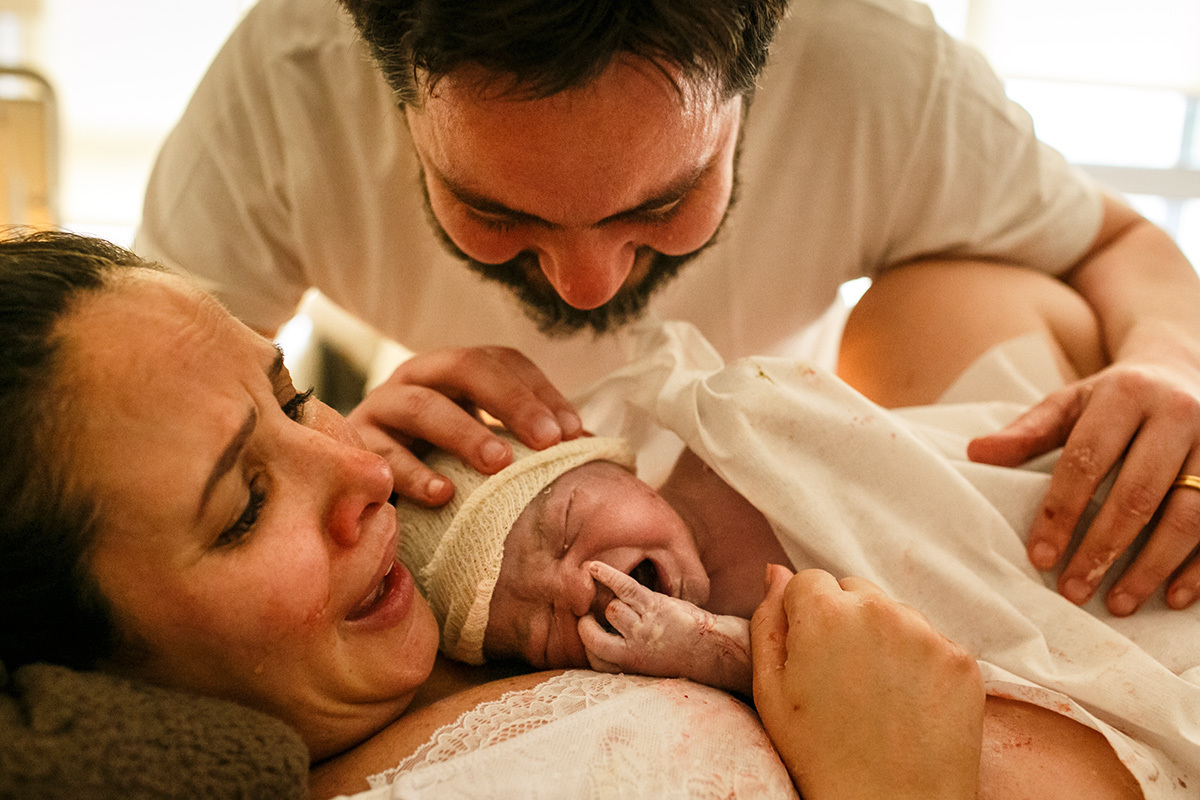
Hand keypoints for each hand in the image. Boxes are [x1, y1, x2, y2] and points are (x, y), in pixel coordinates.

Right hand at [347, 346, 581, 504]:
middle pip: (465, 366)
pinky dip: (413, 473)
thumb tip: (590, 445)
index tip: (572, 430)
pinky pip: (382, 454)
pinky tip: (443, 495)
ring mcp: (382, 407)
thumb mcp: (483, 444)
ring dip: (464, 432)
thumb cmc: (438, 464)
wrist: (359, 486)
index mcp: (454, 371)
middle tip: (546, 440)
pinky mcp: (355, 445)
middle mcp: (417, 377)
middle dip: (510, 400)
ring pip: (421, 405)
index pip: (502, 360)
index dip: (539, 390)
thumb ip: (526, 439)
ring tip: (498, 464)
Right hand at [577, 562, 751, 693]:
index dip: (589, 646)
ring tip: (615, 598)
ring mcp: (643, 627)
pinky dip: (607, 574)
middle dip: (587, 626)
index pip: (594, 659)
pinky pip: (623, 586)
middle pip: (592, 636)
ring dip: (611, 600)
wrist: (713, 650)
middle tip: (589, 618)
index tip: (592, 636)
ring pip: (610, 608)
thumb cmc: (679, 654)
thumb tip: (603, 638)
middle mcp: (633, 650)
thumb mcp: (647, 665)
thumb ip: (626, 655)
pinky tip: (593, 567)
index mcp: (630, 666)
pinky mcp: (654, 605)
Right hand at [750, 566, 983, 799]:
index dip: (803, 616)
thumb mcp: (770, 691)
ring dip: (883, 638)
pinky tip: (907, 703)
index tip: (809, 654)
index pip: (809, 580)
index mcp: (825, 613)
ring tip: (876, 694)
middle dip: (844, 620)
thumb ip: (768, 622)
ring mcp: (927, 633)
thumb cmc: (820, 755)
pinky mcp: (961, 659)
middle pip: (854, 590)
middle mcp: (880, 610)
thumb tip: (776, 572)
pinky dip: (919, 663)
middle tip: (842, 676)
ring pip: (895, 613)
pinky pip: (932, 642)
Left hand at [968, 360, 1199, 615]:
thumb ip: (1027, 432)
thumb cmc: (1113, 399)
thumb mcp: (1069, 404)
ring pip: (1188, 514)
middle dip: (1102, 548)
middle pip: (1137, 494)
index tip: (1040, 557)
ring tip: (1118, 603)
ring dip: (1152, 566)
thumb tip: (976, 453)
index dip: (1061, 512)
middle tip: (1074, 591)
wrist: (1182, 370)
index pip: (1086, 460)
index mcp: (1125, 395)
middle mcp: (1177, 414)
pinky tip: (1174, 597)